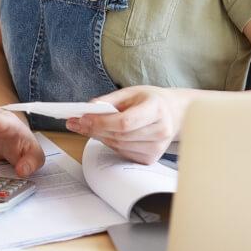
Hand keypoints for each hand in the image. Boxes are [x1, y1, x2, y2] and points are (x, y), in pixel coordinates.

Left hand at [65, 86, 191, 164]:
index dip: (102, 122)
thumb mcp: (131, 92)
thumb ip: (109, 99)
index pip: (125, 122)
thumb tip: (89, 108)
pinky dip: (111, 144)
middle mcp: (160, 130)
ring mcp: (157, 147)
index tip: (84, 118)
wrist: (173, 114)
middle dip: (95, 130)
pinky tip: (108, 135)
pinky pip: (123, 153)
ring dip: (101, 137)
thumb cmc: (150, 100)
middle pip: (119, 136)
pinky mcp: (151, 158)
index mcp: (156, 109)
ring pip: (119, 146)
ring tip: (89, 127)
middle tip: (77, 123)